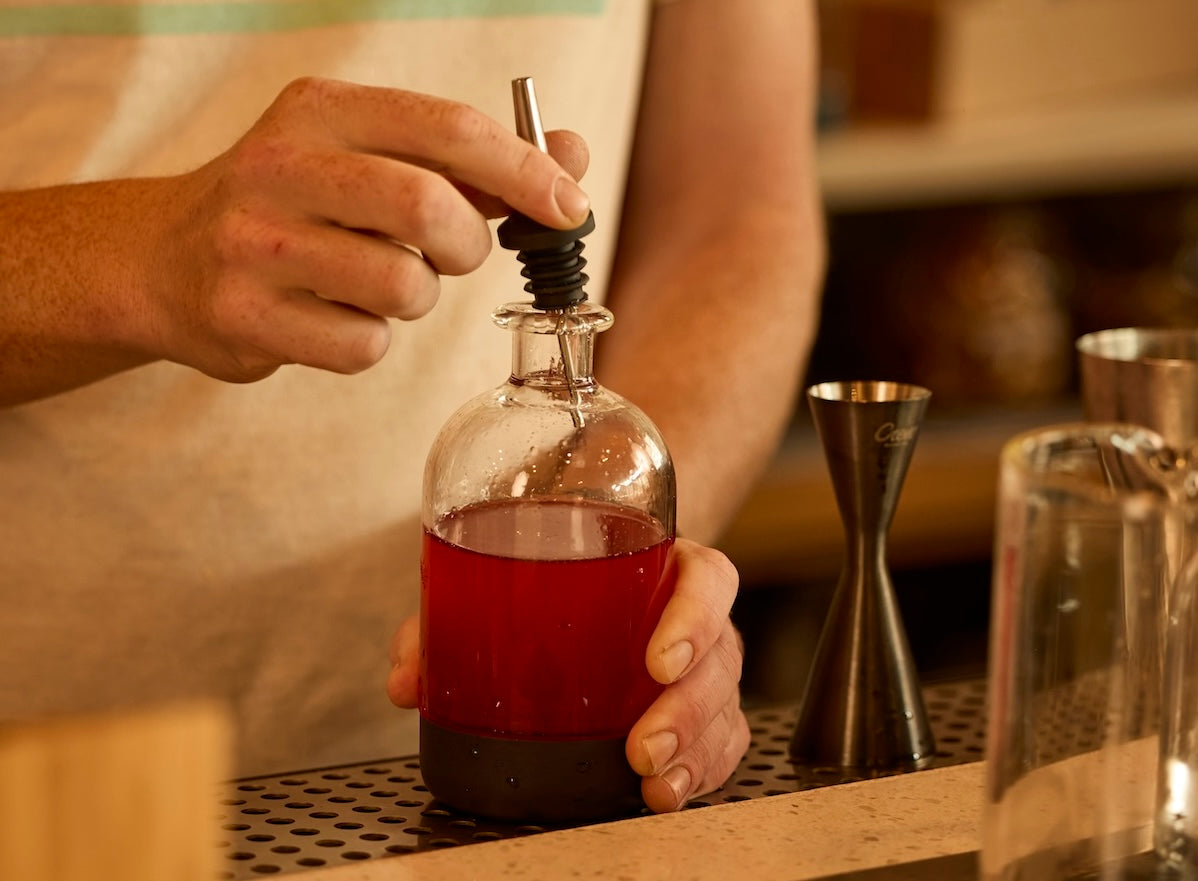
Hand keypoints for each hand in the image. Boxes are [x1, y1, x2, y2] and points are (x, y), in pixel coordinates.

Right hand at [145, 77, 589, 381]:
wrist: (161, 259)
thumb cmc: (292, 206)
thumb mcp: (366, 157)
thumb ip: (469, 161)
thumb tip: (573, 160)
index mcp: (319, 111)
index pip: (449, 129)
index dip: (525, 170)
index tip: (569, 205)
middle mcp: (279, 167)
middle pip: (431, 208)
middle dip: (469, 243)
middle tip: (455, 252)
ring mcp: (254, 245)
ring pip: (405, 287)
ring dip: (415, 297)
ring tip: (371, 282)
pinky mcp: (245, 316)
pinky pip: (364, 347)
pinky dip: (368, 341)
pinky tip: (331, 317)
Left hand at [386, 538, 749, 814]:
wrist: (598, 576)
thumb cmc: (559, 576)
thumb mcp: (508, 580)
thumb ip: (452, 621)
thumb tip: (406, 680)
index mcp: (664, 566)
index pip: (707, 581)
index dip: (694, 618)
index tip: (657, 661)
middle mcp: (696, 616)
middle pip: (722, 656)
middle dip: (688, 709)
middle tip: (640, 746)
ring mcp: (706, 666)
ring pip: (726, 707)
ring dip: (696, 749)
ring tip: (653, 783)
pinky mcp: (705, 710)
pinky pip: (723, 741)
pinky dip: (701, 771)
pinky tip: (666, 793)